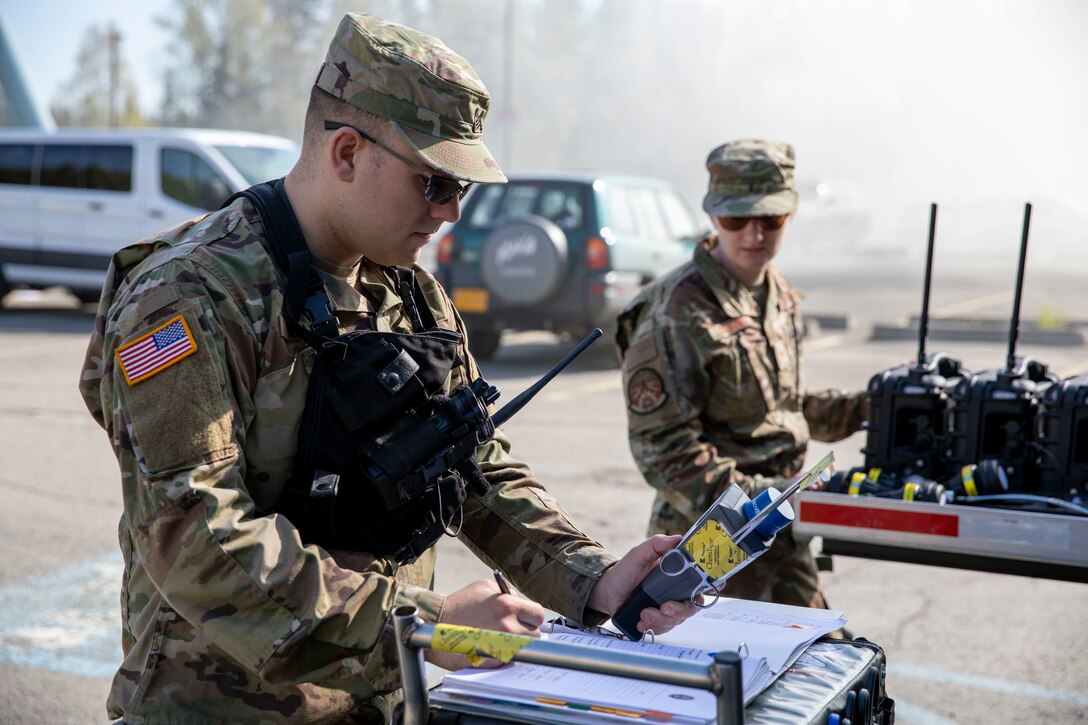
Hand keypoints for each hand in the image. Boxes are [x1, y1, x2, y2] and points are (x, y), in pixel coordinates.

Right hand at [426, 578, 545, 670]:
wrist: (435, 624)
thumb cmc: (459, 604)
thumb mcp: (485, 587)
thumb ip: (508, 593)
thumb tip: (524, 605)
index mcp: (507, 605)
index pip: (538, 614)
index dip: (533, 617)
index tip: (527, 619)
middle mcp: (507, 626)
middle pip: (535, 634)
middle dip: (527, 631)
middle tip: (513, 629)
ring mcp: (500, 646)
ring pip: (524, 649)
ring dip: (517, 645)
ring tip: (501, 638)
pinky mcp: (491, 661)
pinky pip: (509, 660)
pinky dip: (504, 655)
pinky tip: (492, 647)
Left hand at [588, 534, 699, 635]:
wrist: (609, 591)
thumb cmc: (626, 570)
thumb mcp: (639, 554)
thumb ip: (656, 544)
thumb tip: (676, 538)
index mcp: (678, 574)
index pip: (700, 583)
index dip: (705, 588)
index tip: (699, 592)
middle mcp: (677, 593)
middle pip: (691, 606)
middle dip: (679, 610)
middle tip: (665, 608)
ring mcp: (669, 608)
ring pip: (677, 620)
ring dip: (662, 620)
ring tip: (644, 614)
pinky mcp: (659, 621)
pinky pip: (664, 629)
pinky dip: (654, 627)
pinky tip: (641, 622)